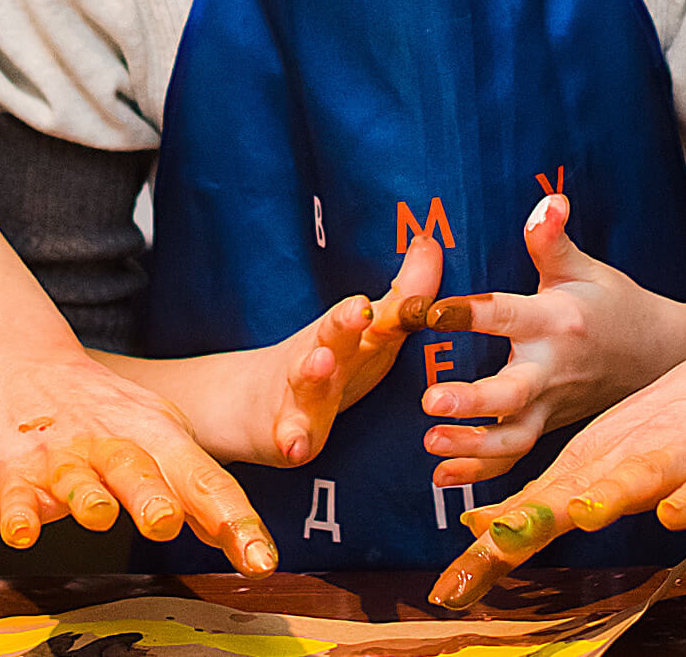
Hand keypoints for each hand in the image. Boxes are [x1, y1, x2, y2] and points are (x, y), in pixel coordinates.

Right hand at [0, 348, 280, 576]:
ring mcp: (62, 459)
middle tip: (167, 523)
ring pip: (78, 481)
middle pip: (138, 472)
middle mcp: (112, 445)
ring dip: (90, 499)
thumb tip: (242, 538)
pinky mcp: (14, 475)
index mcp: (160, 438)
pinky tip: (23, 532)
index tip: (259, 559)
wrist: (30, 370)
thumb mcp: (163, 437)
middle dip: (154, 499)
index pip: (204, 480)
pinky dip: (18, 515)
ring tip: (100, 517)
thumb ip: (196, 489)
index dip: (235, 520)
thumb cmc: (110, 416)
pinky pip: (16, 498)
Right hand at [197, 230, 444, 466]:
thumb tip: (430, 240)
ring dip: (313, 369)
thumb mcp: (370, 328)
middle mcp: (326, 354)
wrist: (255, 400)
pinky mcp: (288, 429)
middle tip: (358, 308)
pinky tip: (295, 445)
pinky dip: (291, 438)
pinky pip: (290, 435)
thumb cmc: (331, 359)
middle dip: (346, 319)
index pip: (382, 309)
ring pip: (307, 378)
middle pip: (335, 332)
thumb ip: (406, 292)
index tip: (422, 258)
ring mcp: (303, 390)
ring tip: (319, 361)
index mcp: (354, 332)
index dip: (406, 293)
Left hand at [420, 194, 685, 485]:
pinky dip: (480, 473)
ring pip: (514, 438)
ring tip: (430, 445)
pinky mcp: (548, 429)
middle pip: (512, 393)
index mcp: (555, 322)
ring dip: (471, 448)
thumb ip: (552, 240)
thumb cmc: (613, 303)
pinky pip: (515, 459)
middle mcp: (551, 369)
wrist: (657, 354)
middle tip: (430, 401)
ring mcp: (551, 406)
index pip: (507, 315)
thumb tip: (547, 200)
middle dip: (472, 402)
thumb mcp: (584, 267)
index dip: (468, 313)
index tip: (428, 312)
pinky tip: (440, 478)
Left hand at [425, 310, 685, 607]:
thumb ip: (547, 500)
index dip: (490, 550)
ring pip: (635, 478)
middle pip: (566, 496)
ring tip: (580, 514)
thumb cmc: (666, 427)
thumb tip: (481, 531)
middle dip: (528, 526)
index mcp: (584, 461)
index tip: (451, 587)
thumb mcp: (600, 460)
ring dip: (607, 496)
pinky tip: (672, 514)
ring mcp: (672, 456)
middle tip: (487, 548)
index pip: (527, 509)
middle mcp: (618, 458)